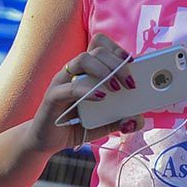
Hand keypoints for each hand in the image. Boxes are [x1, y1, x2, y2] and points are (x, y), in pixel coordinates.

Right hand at [26, 33, 142, 152]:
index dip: (117, 49)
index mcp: (86, 70)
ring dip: (104, 71)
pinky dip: (88, 90)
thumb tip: (137, 119)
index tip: (132, 62)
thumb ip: (121, 120)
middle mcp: (74, 71)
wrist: (48, 141)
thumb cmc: (76, 125)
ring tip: (116, 88)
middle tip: (130, 83)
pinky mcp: (53, 96)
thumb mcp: (104, 123)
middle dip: (118, 63)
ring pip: (83, 59)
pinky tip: (101, 98)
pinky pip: (70, 87)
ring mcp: (62, 81)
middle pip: (97, 50)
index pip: (100, 45)